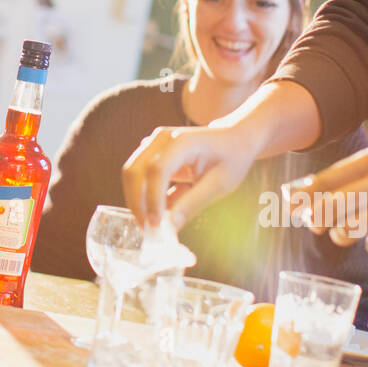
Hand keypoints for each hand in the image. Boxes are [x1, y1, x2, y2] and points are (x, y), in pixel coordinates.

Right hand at [122, 124, 257, 229]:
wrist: (235, 137)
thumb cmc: (232, 158)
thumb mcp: (220, 184)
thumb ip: (193, 203)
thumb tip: (169, 227)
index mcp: (182, 142)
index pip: (157, 170)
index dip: (152, 199)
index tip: (155, 224)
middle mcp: (162, 138)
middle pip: (134, 171)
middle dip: (137, 202)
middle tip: (147, 229)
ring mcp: (154, 142)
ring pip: (132, 174)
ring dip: (138, 200)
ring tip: (156, 222)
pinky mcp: (152, 151)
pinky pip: (140, 176)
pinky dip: (147, 195)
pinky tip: (168, 205)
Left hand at [296, 145, 367, 254]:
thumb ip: (355, 174)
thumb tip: (309, 193)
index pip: (326, 179)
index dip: (303, 196)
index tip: (290, 205)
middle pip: (332, 206)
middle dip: (316, 219)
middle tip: (313, 225)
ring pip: (350, 229)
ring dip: (339, 236)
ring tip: (342, 234)